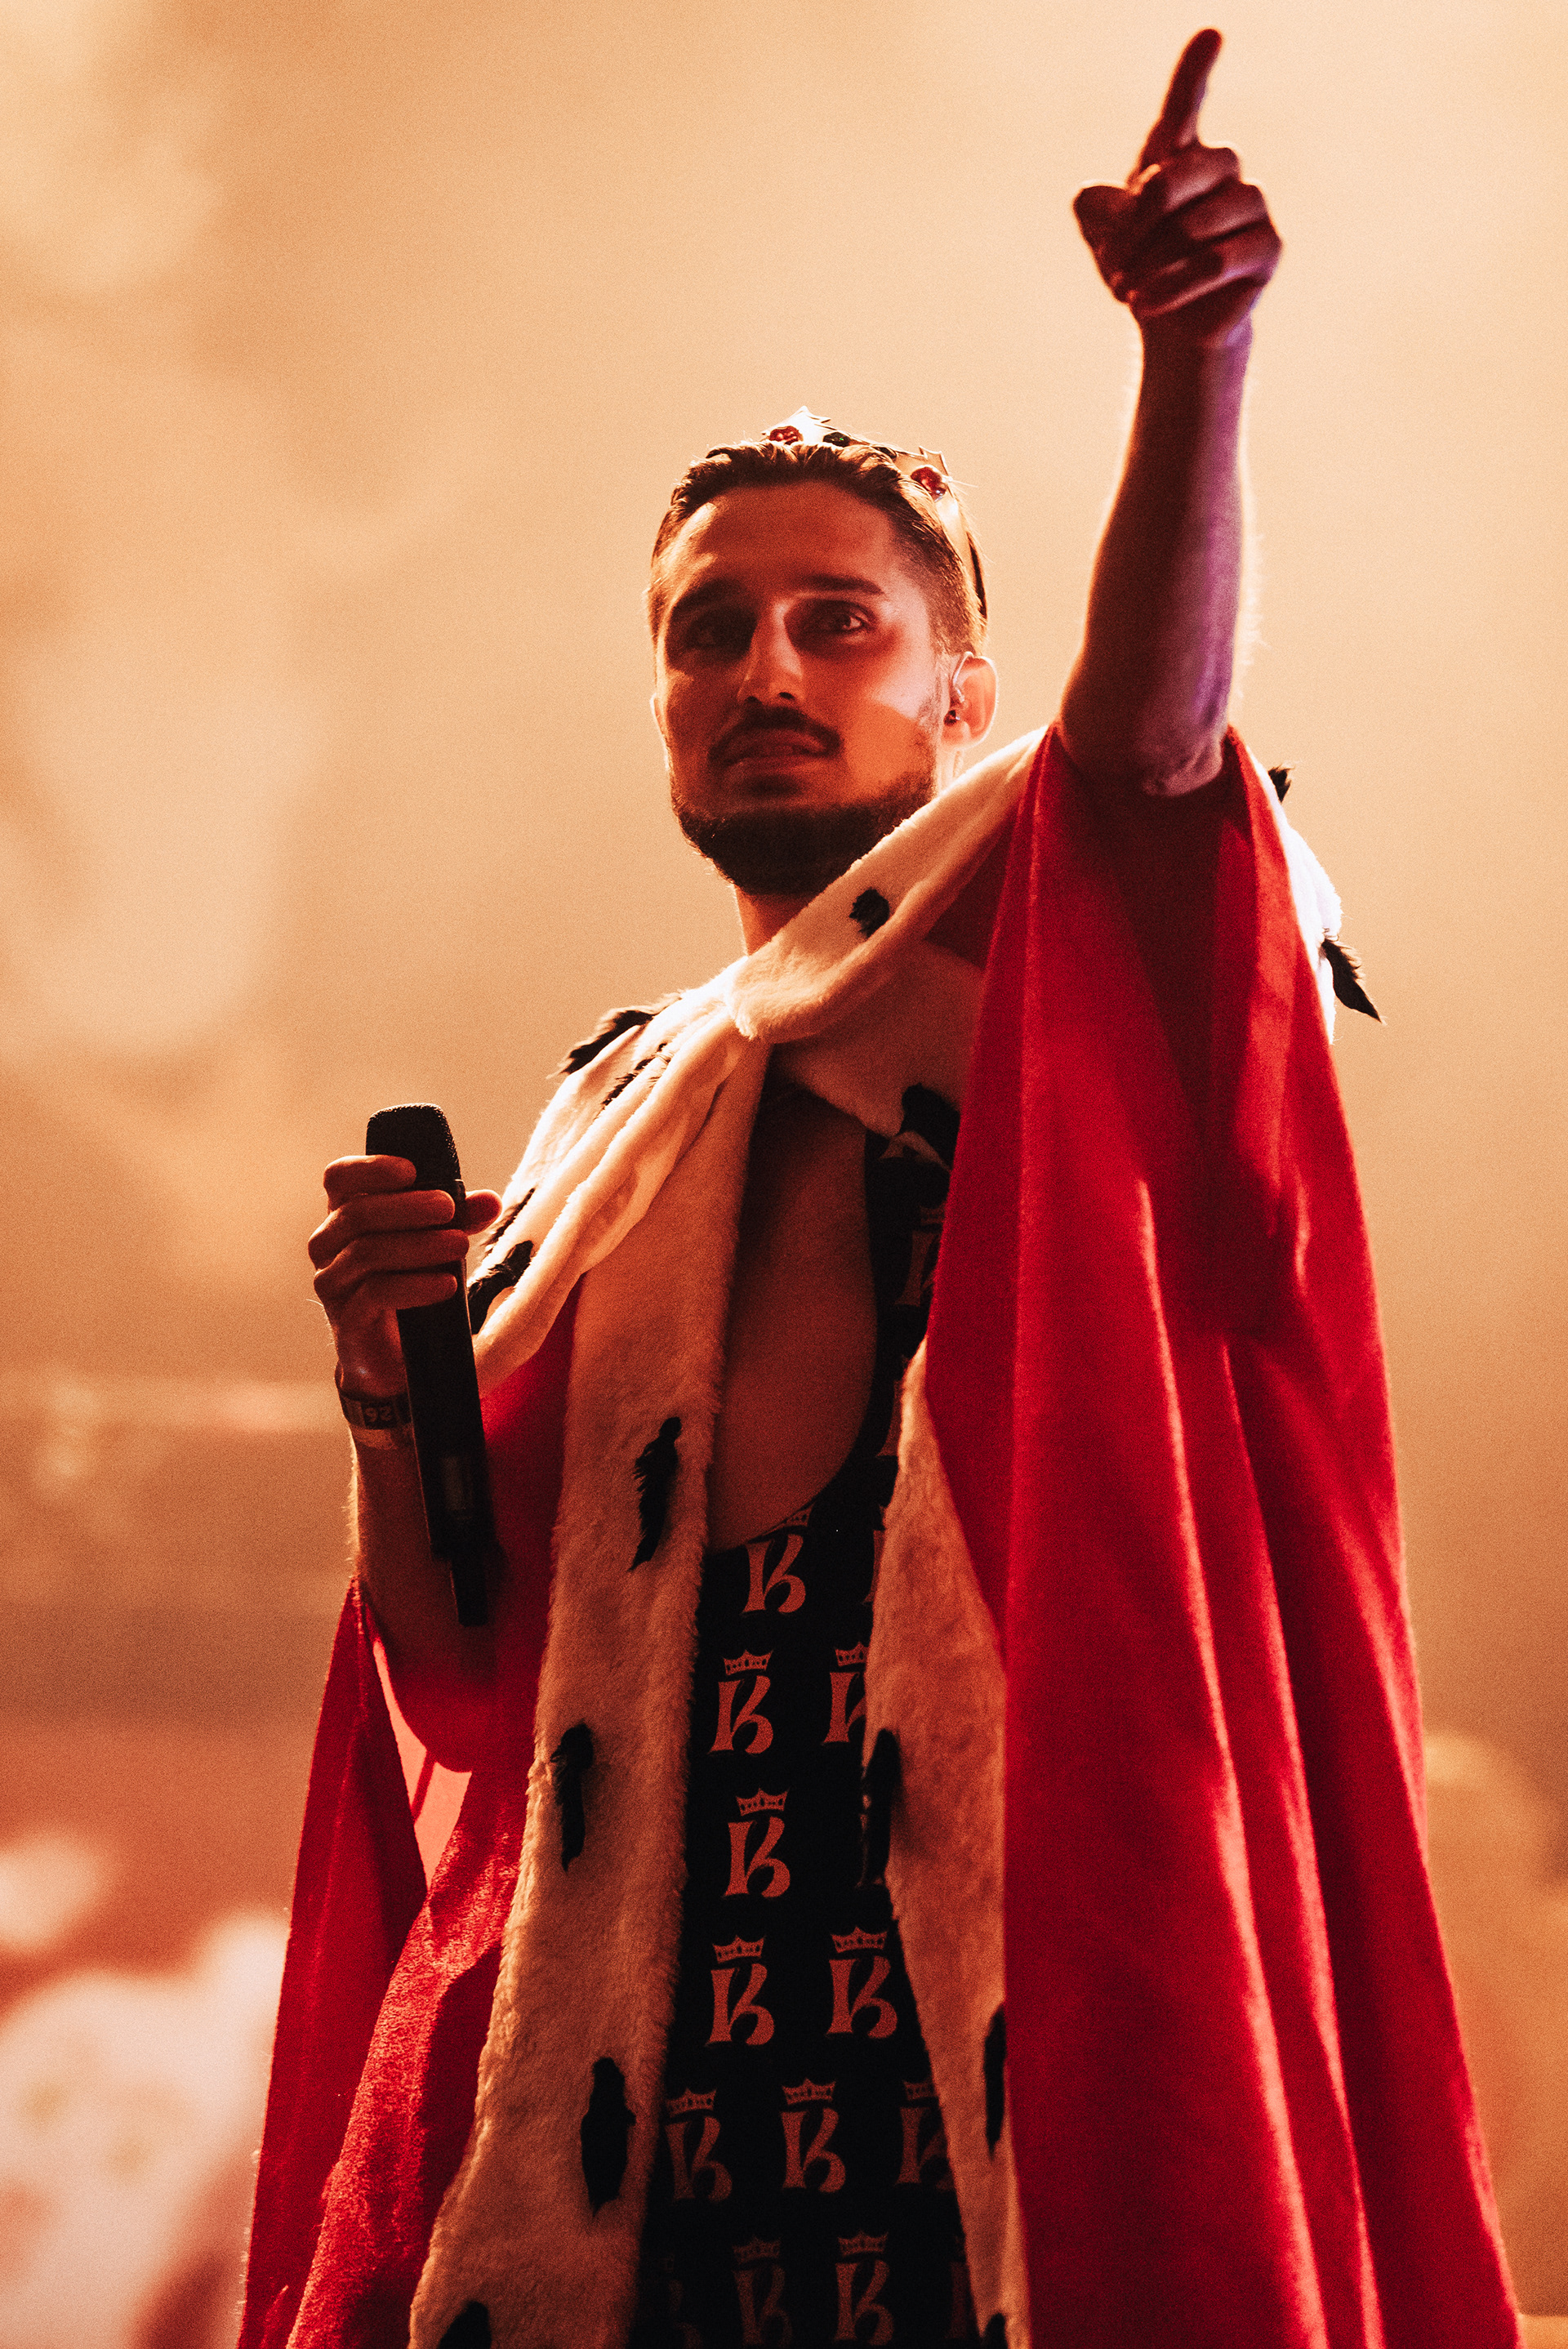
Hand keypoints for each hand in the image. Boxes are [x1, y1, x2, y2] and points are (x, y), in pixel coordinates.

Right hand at [308, 1155, 503, 1395]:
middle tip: (449, 1208)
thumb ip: (460, 1220)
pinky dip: (415, 1286)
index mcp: (345, 1216)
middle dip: (407, 1207)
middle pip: (357, 1213)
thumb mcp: (437, 1244)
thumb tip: (490, 1201)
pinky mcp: (347, 1320)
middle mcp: (329, 1246)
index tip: (411, 1170)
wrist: (396, 1354)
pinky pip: (375, 1294)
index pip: (339, 1179)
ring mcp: (332, 1283)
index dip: (370, 1169)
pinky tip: (446, 1284)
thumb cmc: (409, 1283)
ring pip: (366, 1252)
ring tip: (459, 1245)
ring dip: (418, 1245)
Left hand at [1072, 29, 1280, 352]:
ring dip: (1149, 265)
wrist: (1172, 327)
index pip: (1185, 107)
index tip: (1210, 33)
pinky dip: (1172, 287)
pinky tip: (1146, 305)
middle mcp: (1222, 168)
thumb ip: (1095, 206)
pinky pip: (1214, 263)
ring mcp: (1251, 204)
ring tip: (1127, 292)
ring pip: (1192, 228)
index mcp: (1181, 154)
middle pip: (1169, 181)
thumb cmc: (1140, 269)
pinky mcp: (1268, 248)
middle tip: (1110, 269)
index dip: (1195, 71)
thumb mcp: (1104, 236)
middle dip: (1131, 230)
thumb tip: (1110, 199)